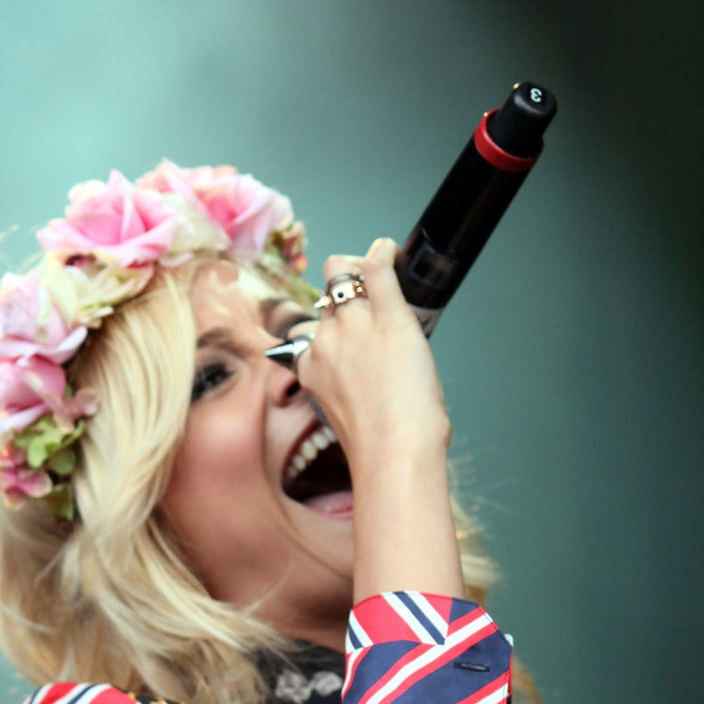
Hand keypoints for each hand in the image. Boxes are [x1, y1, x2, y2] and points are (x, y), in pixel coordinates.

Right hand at [297, 239, 463, 602]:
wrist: (396, 452)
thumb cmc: (375, 453)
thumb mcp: (342, 431)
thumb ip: (336, 409)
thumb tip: (335, 409)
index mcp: (309, 372)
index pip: (307, 336)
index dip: (323, 331)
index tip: (334, 336)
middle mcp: (323, 344)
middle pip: (324, 305)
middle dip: (339, 297)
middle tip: (358, 298)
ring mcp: (354, 327)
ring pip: (344, 281)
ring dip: (356, 274)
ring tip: (372, 269)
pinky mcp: (386, 317)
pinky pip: (376, 272)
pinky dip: (382, 257)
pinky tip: (388, 249)